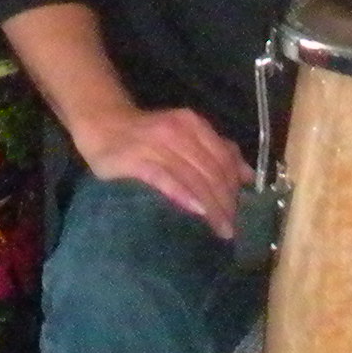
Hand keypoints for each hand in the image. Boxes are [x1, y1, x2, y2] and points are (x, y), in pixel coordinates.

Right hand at [69, 101, 250, 237]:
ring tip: (221, 228)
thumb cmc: (148, 134)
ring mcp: (157, 145)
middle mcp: (179, 132)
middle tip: (233, 228)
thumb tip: (248, 175)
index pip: (223, 158)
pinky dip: (184, 195)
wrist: (103, 124)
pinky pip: (165, 179)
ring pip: (193, 177)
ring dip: (211, 205)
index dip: (235, 186)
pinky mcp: (136, 160)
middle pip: (211, 170)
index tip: (243, 213)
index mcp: (194, 125)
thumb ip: (215, 150)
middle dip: (226, 202)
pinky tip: (196, 211)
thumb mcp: (185, 134)